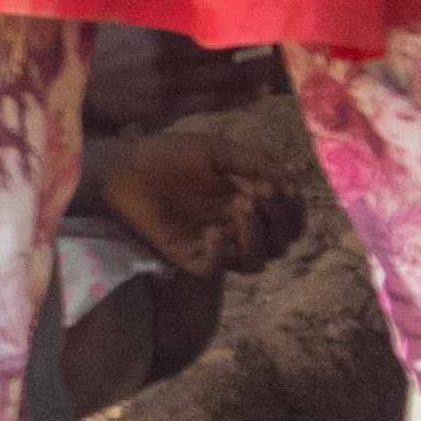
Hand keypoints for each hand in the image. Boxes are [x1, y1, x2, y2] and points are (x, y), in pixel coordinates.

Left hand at [87, 128, 292, 279]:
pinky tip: (213, 230)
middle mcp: (235, 229)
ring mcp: (214, 245)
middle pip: (278, 245)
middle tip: (258, 192)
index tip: (283, 187)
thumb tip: (290, 181)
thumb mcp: (218, 151)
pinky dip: (220, 254)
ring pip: (253, 262)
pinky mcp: (188, 256)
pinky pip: (214, 269)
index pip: (288, 223)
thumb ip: (255, 163)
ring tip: (239, 203)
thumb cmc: (170, 155)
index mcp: (248, 205)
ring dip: (255, 236)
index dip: (294, 210)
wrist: (125, 164)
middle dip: (278, 220)